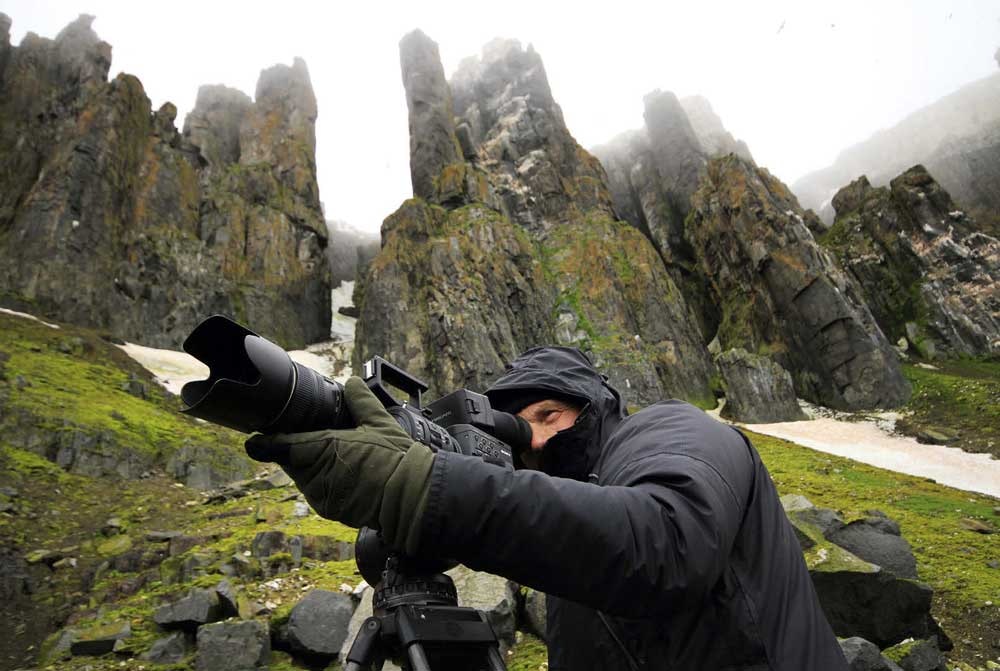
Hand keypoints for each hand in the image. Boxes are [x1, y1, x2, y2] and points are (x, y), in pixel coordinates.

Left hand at [244, 377, 434, 551]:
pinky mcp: (329, 509)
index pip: (279, 446)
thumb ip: (360, 400)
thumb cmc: (396, 460)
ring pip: (303, 477)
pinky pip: (316, 491)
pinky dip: (323, 481)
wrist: (411, 496)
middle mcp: (316, 475)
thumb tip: (351, 382)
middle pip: (291, 460)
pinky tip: (344, 474)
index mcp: (323, 448)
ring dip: (311, 467)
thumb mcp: (379, 422)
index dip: (264, 443)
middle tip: (316, 440)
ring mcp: (321, 495)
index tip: (254, 439)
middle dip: (296, 450)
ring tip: (337, 457)